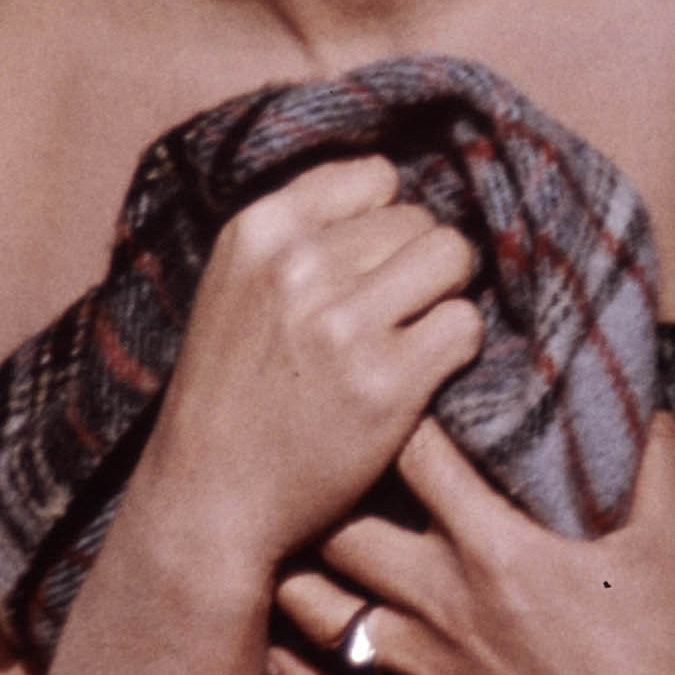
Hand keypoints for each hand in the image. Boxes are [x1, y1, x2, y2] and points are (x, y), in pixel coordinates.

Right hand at [136, 158, 484, 576]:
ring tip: (405, 340)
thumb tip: (395, 185)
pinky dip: (455, 351)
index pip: (375, 176)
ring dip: (441, 300)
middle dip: (414, 265)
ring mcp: (343, 324)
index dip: (383, 223)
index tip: (366, 269)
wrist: (208, 498)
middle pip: (419, 219)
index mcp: (258, 230)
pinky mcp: (386, 383)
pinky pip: (466, 325)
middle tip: (385, 319)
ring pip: (452, 259)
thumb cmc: (232, 392)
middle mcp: (299, 265)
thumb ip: (301, 233)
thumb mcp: (236, 285)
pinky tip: (417, 377)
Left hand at [268, 413, 674, 674]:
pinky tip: (274, 653)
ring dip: (292, 581)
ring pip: (321, 618)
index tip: (377, 383)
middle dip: (317, 496)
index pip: (415, 458)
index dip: (390, 413)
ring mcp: (429, 671)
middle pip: (340, 534)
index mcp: (495, 548)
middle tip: (300, 466)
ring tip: (269, 545)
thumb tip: (669, 403)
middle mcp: (444, 603)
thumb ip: (662, 465)